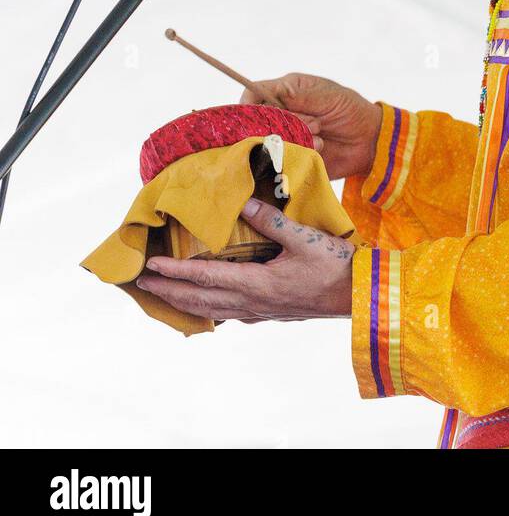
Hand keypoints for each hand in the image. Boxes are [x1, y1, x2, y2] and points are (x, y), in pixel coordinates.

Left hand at [136, 198, 354, 322]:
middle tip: (142, 284)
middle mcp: (252, 303)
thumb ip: (271, 220)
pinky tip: (208, 305)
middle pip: (199, 300)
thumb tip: (242, 201)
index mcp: (256, 284)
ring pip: (211, 310)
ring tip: (165, 295)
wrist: (359, 297)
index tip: (150, 268)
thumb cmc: (335, 266)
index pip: (204, 277)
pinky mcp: (269, 313)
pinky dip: (208, 309)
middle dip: (168, 292)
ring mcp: (260, 312)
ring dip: (184, 302)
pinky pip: (229, 314)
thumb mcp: (303, 237)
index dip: (174, 273)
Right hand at [240, 73, 381, 179]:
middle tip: (315, 124)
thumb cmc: (350, 110)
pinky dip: (299, 153)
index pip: (254, 94)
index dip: (249, 104)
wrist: (369, 141)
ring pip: (269, 141)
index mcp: (286, 91)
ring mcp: (285, 136)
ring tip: (321, 137)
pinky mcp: (292, 156)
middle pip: (259, 121)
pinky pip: (282, 159)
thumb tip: (277, 90)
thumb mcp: (329, 97)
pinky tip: (320, 148)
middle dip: (284, 124)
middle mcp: (281, 114)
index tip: (256, 114)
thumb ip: (301, 96)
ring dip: (294, 140)